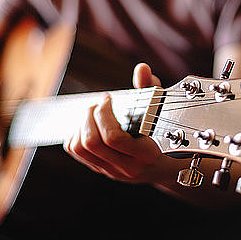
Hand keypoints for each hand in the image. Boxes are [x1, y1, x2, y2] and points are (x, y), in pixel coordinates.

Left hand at [64, 63, 168, 182]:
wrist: (165, 168)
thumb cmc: (164, 134)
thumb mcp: (161, 110)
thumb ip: (150, 88)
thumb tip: (141, 68)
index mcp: (145, 154)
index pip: (113, 138)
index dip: (104, 114)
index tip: (108, 99)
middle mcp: (126, 167)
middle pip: (91, 142)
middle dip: (89, 116)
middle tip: (98, 105)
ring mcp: (111, 171)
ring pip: (80, 148)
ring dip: (80, 125)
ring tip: (92, 114)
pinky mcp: (100, 170)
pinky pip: (75, 151)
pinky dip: (75, 134)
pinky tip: (88, 124)